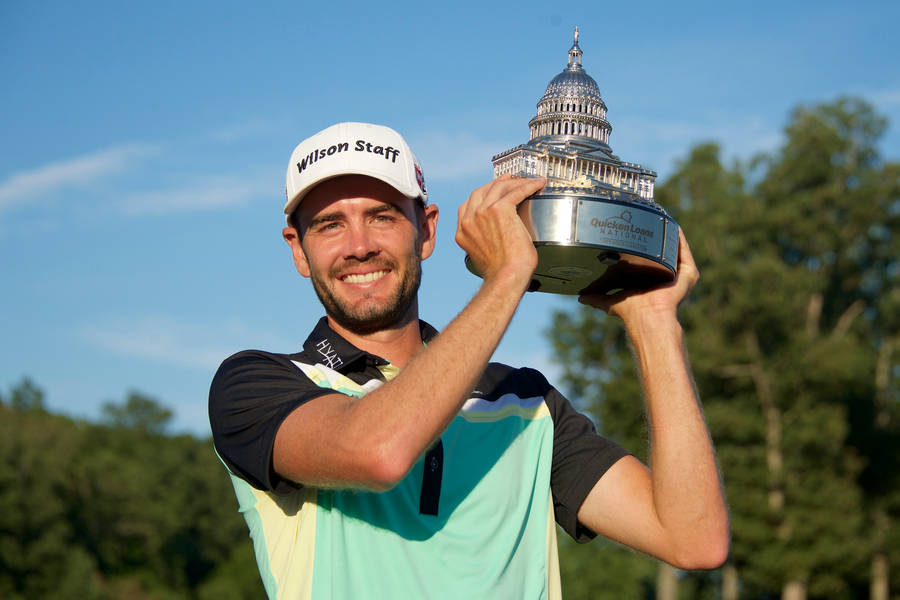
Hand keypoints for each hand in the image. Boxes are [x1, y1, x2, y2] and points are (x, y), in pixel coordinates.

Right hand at [455, 174, 545, 283]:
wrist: (506, 277)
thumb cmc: (500, 273)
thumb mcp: (483, 255)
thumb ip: (484, 241)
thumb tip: (496, 236)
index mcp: (463, 231)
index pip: (469, 203)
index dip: (484, 194)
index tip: (494, 191)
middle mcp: (469, 220)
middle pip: (482, 190)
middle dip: (496, 183)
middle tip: (510, 181)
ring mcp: (482, 213)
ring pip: (499, 188)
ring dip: (515, 182)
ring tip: (528, 181)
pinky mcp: (499, 209)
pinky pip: (515, 191)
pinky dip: (528, 185)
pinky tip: (537, 185)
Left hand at [578, 229, 698, 322]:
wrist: (647, 316)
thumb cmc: (631, 311)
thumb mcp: (611, 302)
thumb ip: (597, 298)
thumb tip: (580, 298)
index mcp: (652, 280)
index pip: (649, 259)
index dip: (643, 246)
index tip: (634, 230)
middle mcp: (668, 276)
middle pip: (663, 251)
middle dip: (655, 236)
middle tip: (645, 218)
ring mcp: (680, 274)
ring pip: (674, 248)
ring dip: (667, 233)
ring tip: (657, 215)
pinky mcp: (688, 273)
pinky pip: (684, 250)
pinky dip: (677, 236)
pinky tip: (670, 224)